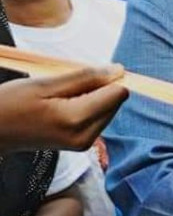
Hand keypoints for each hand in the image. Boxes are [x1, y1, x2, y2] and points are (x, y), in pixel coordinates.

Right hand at [0, 67, 127, 152]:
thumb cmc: (11, 104)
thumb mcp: (46, 83)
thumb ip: (86, 77)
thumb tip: (119, 71)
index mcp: (77, 120)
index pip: (119, 93)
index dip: (106, 78)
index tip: (83, 76)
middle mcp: (86, 136)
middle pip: (115, 101)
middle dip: (98, 89)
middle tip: (64, 90)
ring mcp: (85, 144)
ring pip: (109, 109)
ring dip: (92, 98)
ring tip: (59, 100)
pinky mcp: (82, 145)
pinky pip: (98, 118)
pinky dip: (87, 108)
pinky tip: (62, 108)